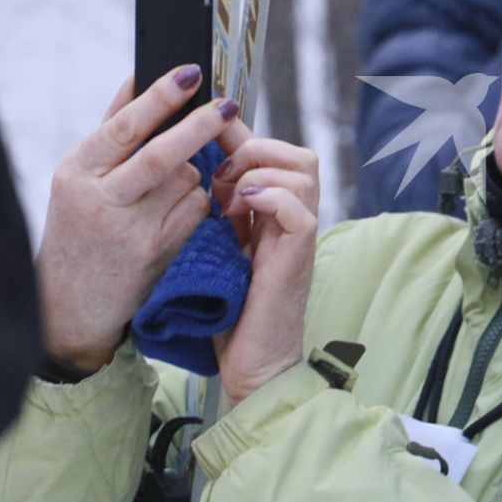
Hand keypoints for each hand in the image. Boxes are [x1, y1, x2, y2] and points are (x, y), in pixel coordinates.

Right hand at [36, 67, 238, 369]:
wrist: (71, 306)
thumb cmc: (79, 230)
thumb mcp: (79, 180)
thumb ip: (111, 133)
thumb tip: (137, 76)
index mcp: (76, 173)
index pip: (124, 128)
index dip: (160, 97)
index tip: (190, 72)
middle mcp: (100, 201)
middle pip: (161, 155)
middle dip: (199, 126)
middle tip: (228, 104)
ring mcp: (131, 230)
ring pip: (186, 180)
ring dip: (192, 171)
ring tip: (166, 187)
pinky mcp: (158, 252)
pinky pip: (196, 208)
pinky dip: (197, 200)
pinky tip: (174, 212)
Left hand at [212, 119, 319, 406]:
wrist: (253, 366)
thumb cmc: (232, 315)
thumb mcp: (221, 250)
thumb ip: (222, 213)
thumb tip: (198, 172)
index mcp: (276, 217)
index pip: (275, 153)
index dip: (242, 136)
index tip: (205, 135)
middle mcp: (294, 221)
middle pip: (299, 155)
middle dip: (254, 149)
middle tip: (220, 178)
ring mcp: (299, 239)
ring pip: (303, 171)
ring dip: (258, 172)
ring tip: (227, 199)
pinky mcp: (298, 258)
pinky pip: (299, 209)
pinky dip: (270, 197)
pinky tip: (240, 209)